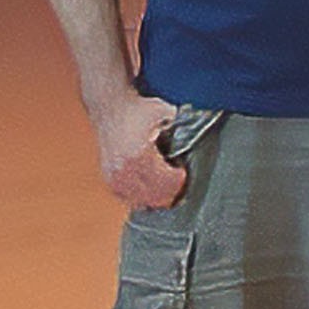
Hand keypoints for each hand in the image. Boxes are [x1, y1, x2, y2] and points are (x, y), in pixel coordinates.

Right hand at [95, 94, 186, 208]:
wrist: (109, 106)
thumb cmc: (135, 109)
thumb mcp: (162, 110)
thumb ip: (181, 121)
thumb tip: (199, 128)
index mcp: (139, 155)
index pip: (166, 182)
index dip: (179, 180)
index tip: (182, 171)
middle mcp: (125, 169)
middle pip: (156, 197)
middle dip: (171, 192)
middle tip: (178, 183)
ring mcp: (115, 177)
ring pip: (142, 202)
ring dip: (157, 197)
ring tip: (166, 187)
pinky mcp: (109, 179)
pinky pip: (129, 200)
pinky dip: (142, 198)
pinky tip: (150, 189)